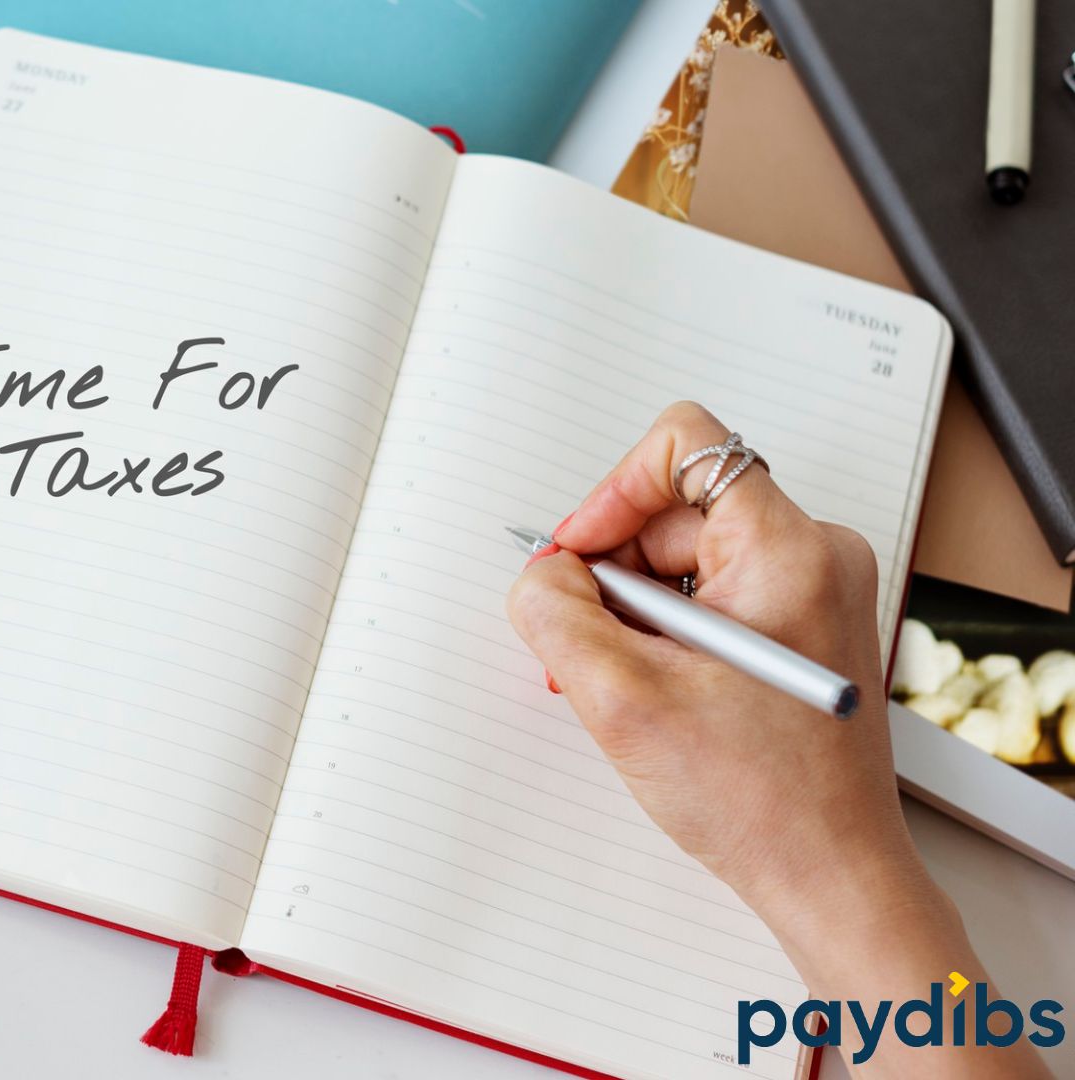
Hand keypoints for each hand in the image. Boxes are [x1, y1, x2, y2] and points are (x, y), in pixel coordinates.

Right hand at [506, 402, 1046, 1076]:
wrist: (828, 874)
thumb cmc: (760, 798)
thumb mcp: (622, 697)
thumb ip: (556, 614)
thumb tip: (540, 576)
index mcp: (788, 549)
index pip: (686, 446)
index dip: (611, 492)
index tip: (578, 556)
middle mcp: (813, 555)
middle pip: (676, 509)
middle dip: (614, 570)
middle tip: (588, 642)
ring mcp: (813, 593)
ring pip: (687, 558)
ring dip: (635, 610)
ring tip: (625, 680)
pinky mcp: (802, 629)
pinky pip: (710, 596)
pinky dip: (665, 633)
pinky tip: (652, 691)